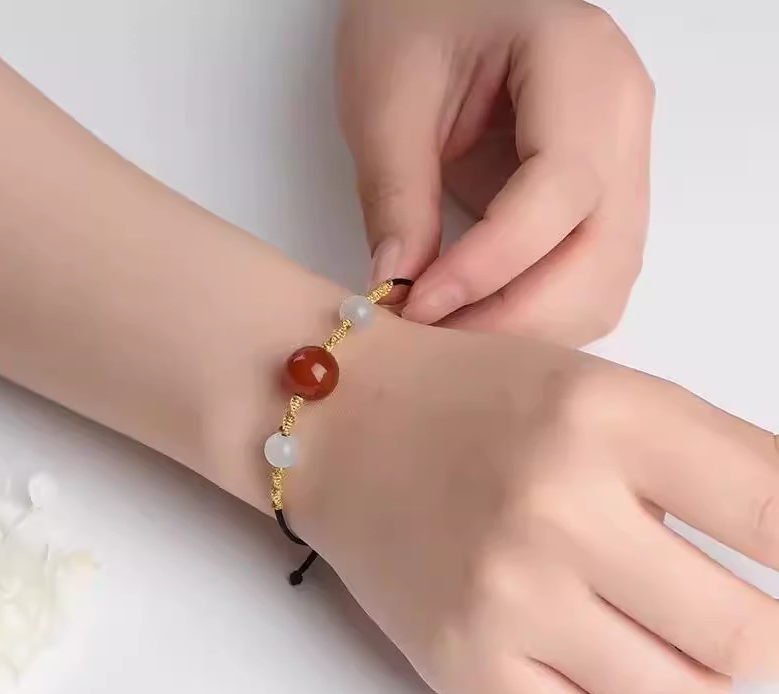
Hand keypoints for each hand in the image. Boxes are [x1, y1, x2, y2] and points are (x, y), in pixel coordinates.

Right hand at [298, 317, 778, 693]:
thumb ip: (711, 464)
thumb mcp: (601, 391)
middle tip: (734, 614)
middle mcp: (555, 507)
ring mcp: (503, 594)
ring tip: (651, 631)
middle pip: (747, 635)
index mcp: (604, 416)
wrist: (345, 426)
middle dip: (761, 635)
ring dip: (691, 677)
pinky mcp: (459, 661)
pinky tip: (595, 660)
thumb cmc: (472, 401)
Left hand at [337, 0, 653, 345]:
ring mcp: (621, 165)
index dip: (490, 263)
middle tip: (436, 344)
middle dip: (517, 318)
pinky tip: (480, 320)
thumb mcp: (388, 94)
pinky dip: (537, 315)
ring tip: (451, 336)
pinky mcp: (599, 201)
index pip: (560, 190)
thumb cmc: (419, 16)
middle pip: (601, 254)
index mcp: (582, 66)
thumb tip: (399, 289)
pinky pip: (588, 281)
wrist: (452, 0)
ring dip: (530, 328)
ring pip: (604, 283)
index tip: (420, 303)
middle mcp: (623, 121)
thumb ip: (396, 194)